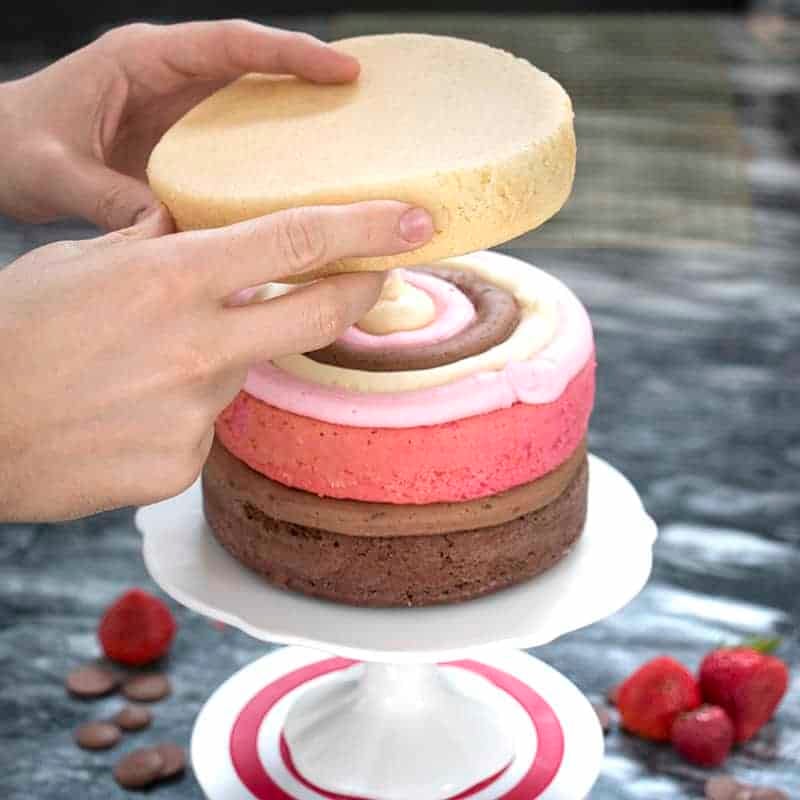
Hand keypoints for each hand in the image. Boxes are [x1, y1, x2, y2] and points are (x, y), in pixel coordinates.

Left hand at [0, 20, 359, 229]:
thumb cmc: (16, 144)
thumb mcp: (55, 170)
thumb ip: (107, 197)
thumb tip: (167, 231)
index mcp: (142, 61)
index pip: (229, 45)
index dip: (288, 54)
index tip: (342, 70)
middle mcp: (169, 79)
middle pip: (256, 69)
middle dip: (312, 80)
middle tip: (368, 107)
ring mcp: (179, 110)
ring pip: (252, 104)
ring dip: (299, 120)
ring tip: (350, 146)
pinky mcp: (182, 142)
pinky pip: (237, 142)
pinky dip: (269, 157)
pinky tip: (297, 186)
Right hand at [0, 201, 433, 520]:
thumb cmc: (10, 338)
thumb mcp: (78, 265)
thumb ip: (150, 248)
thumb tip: (188, 232)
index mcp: (170, 279)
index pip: (297, 241)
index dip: (366, 228)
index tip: (413, 220)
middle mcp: (197, 346)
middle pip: (317, 314)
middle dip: (359, 292)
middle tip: (377, 280)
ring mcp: (194, 412)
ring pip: (241, 373)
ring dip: (216, 360)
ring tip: (140, 367)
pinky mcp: (182, 464)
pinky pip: (204, 428)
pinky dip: (180, 413)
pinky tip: (128, 414)